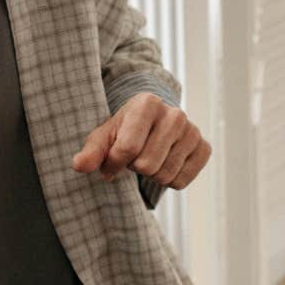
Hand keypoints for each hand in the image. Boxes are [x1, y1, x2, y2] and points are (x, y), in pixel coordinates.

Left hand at [72, 93, 212, 189]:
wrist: (153, 123)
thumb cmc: (124, 130)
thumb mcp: (104, 136)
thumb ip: (92, 151)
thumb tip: (80, 166)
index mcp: (148, 103)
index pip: (127, 149)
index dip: (114, 162)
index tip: (112, 159)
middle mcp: (174, 114)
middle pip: (147, 165)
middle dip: (135, 167)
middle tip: (135, 157)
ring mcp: (192, 131)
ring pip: (165, 175)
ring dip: (151, 175)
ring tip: (150, 158)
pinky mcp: (204, 147)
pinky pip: (182, 181)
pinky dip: (169, 180)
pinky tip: (165, 164)